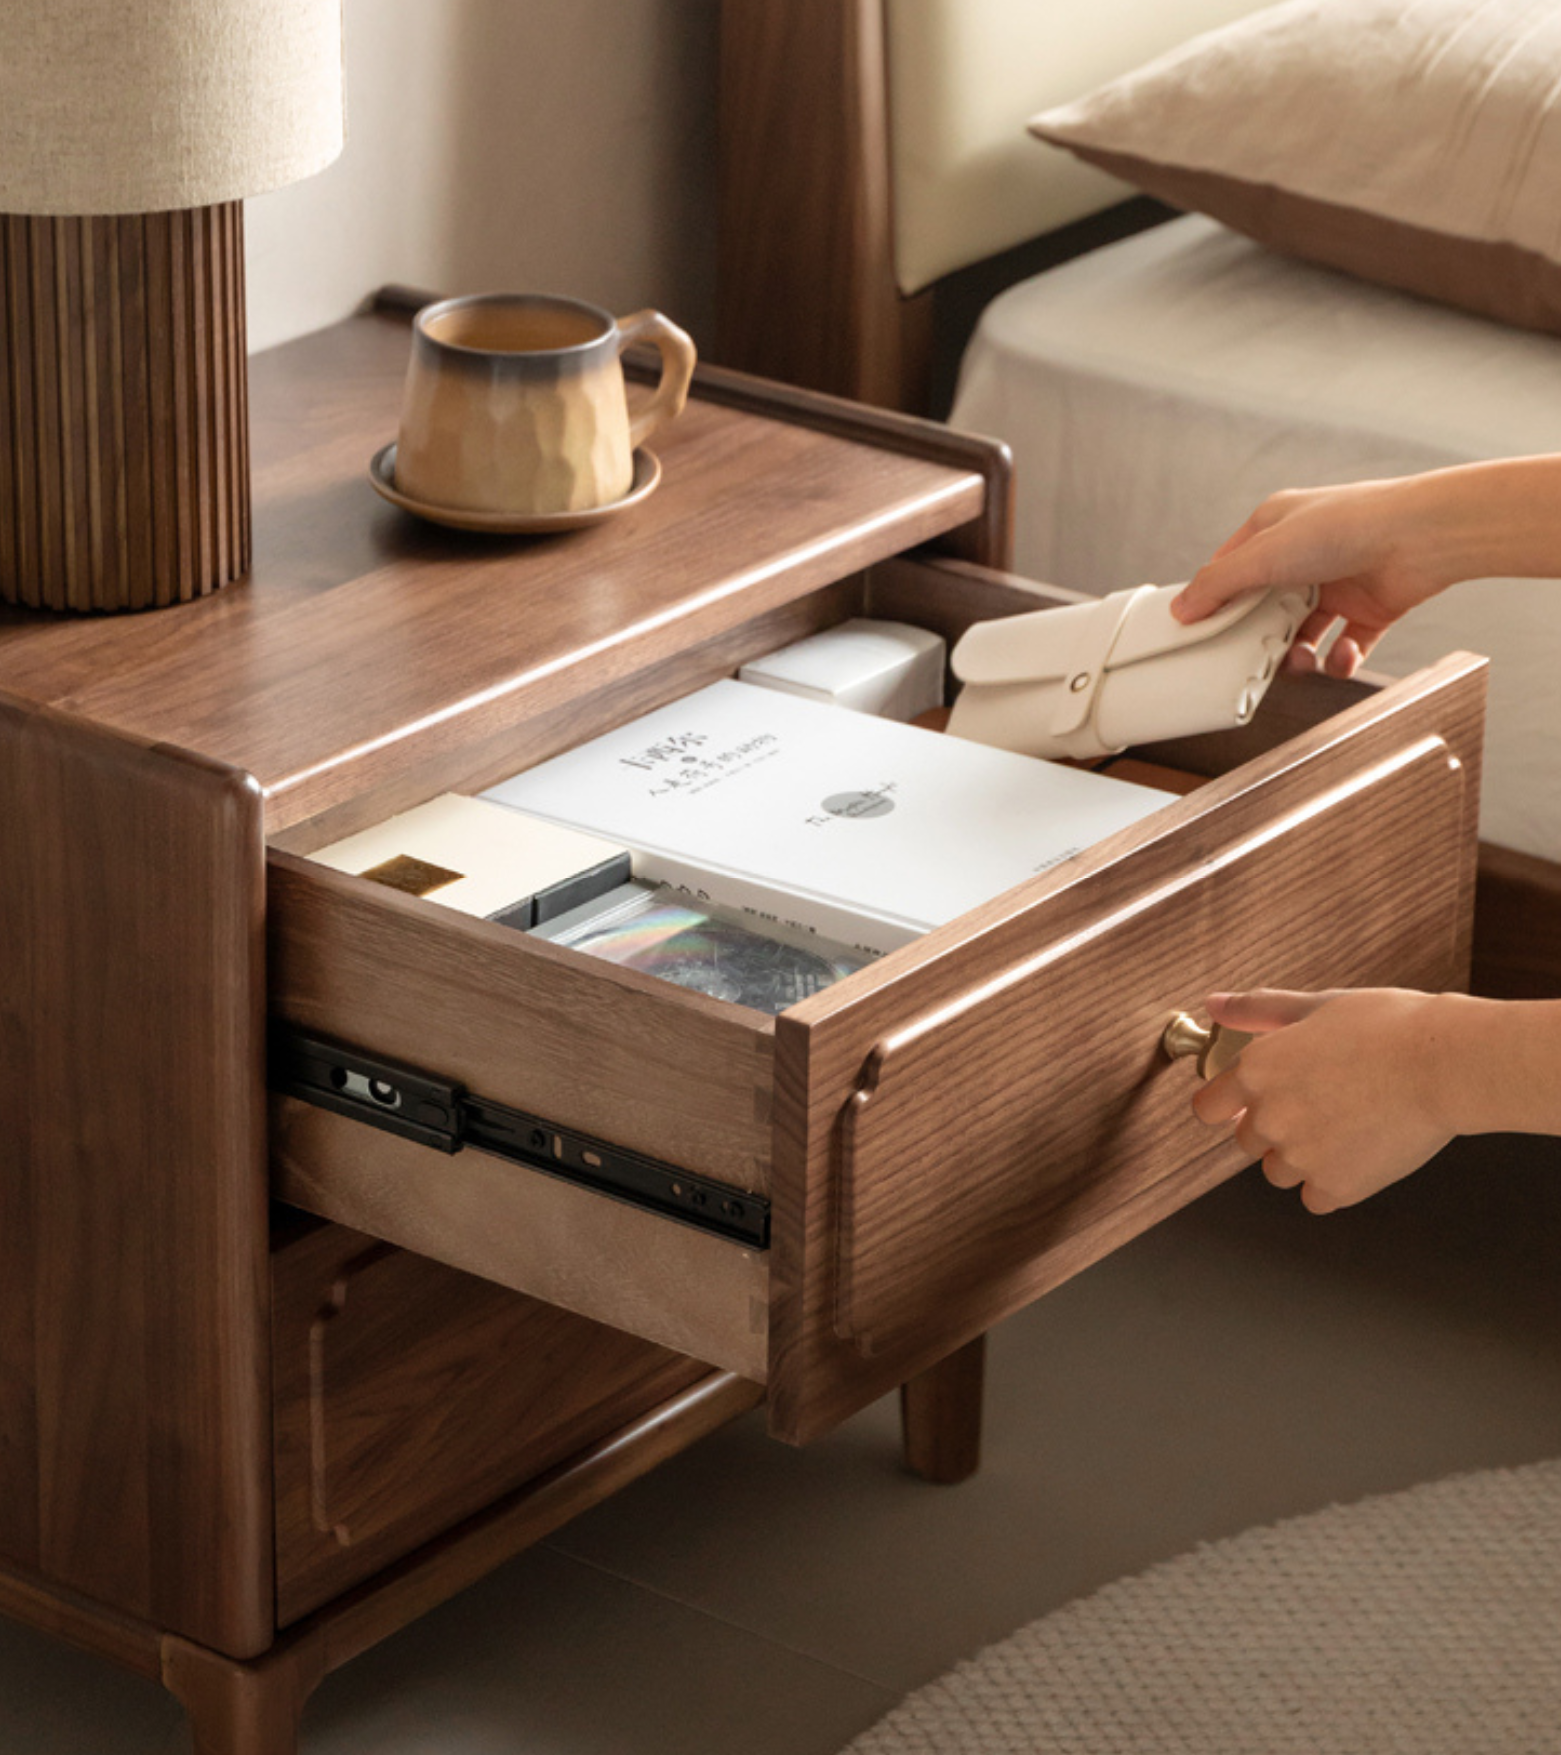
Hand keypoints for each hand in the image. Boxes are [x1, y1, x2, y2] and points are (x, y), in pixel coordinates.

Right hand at [1170, 479, 1448, 678]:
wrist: (1421, 538)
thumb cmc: (1346, 527)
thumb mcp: (1263, 554)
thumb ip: (1218, 584)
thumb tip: (1181, 609)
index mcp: (1276, 527)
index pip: (1231, 567)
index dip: (1216, 599)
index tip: (1202, 629)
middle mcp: (1307, 553)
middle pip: (1265, 606)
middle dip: (1259, 636)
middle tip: (1253, 654)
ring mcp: (1339, 583)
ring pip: (1303, 632)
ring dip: (1297, 654)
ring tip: (1298, 661)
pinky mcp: (1370, 609)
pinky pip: (1345, 645)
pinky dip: (1340, 658)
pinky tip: (1339, 655)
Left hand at [1190, 988, 1455, 1211]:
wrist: (1445, 1064)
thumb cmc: (1387, 1027)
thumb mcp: (1315, 1005)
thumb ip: (1256, 1010)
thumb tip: (1214, 1004)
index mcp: (1256, 1070)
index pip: (1207, 1108)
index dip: (1226, 1106)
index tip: (1246, 1104)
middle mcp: (1268, 1117)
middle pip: (1247, 1140)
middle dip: (1273, 1127)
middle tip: (1321, 1102)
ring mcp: (1300, 1156)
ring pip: (1279, 1171)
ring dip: (1301, 1157)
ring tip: (1345, 1123)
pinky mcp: (1336, 1187)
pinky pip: (1316, 1196)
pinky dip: (1333, 1182)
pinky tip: (1360, 1151)